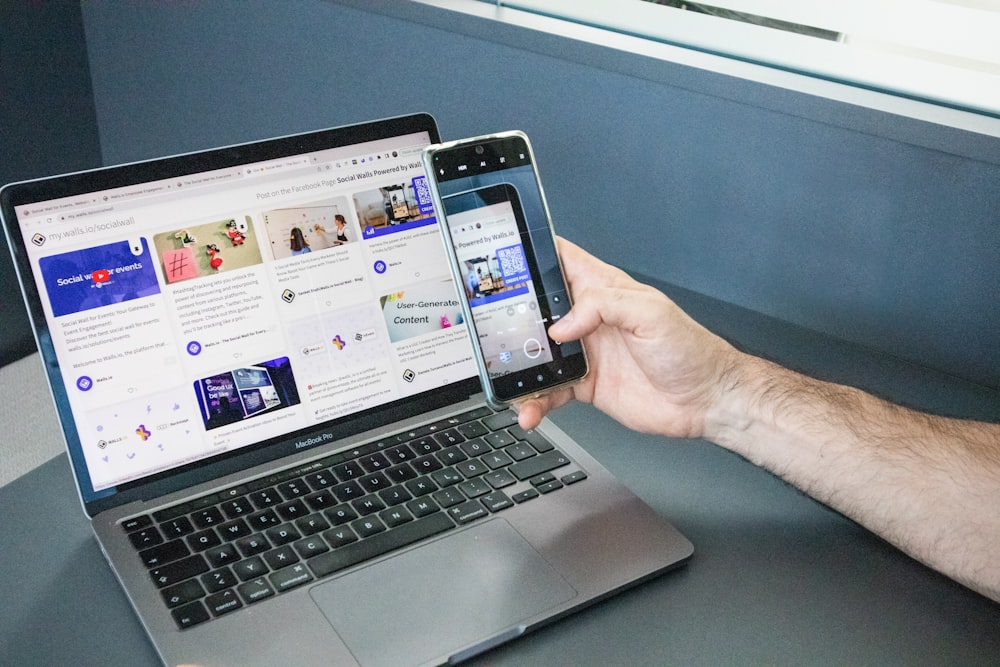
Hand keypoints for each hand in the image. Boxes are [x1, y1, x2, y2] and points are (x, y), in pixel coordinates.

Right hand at [516, 238, 738, 437]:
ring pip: (539, 353)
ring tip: (505, 376)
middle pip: (539, 309)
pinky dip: (535, 402)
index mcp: (604, 290)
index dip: (533, 254)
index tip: (505, 256)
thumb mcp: (650, 313)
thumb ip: (603, 306)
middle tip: (491, 325)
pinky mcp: (585, 385)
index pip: (561, 260)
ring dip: (520, 364)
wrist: (705, 400)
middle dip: (512, 315)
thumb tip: (562, 323)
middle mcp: (589, 319)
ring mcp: (585, 352)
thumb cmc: (689, 350)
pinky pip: (550, 391)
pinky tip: (529, 409)